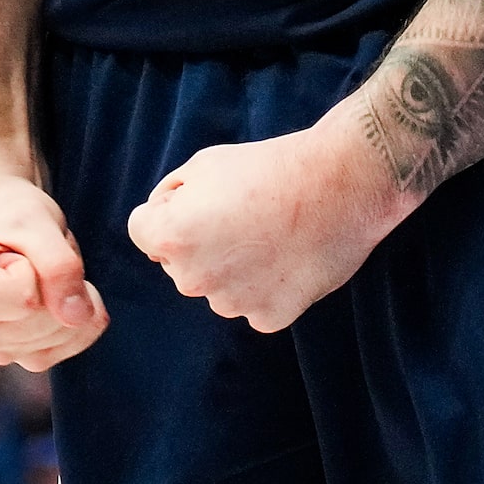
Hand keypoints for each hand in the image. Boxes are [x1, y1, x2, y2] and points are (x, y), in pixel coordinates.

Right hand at [0, 172, 107, 369]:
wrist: (2, 218)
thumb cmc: (8, 215)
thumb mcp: (35, 223)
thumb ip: (58, 266)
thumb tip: (78, 317)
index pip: (25, 298)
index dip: (30, 265)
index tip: (7, 251)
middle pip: (44, 320)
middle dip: (53, 281)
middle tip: (24, 258)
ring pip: (62, 333)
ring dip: (69, 295)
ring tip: (35, 272)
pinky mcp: (26, 358)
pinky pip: (75, 343)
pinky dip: (82, 314)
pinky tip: (58, 292)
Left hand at [127, 117, 415, 333]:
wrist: (340, 185)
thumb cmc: (267, 168)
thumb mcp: (202, 165)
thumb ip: (170, 196)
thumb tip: (159, 221)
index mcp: (171, 237)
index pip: (143, 230)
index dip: (170, 208)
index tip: (203, 197)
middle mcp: (194, 278)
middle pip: (178, 261)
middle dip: (196, 241)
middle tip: (240, 214)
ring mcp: (234, 303)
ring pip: (215, 285)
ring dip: (229, 268)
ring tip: (267, 235)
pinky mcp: (271, 318)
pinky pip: (252, 304)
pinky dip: (264, 287)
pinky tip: (285, 258)